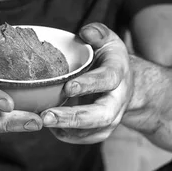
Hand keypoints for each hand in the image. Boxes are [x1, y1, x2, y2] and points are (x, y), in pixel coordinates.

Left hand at [39, 23, 133, 143]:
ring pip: (94, 130)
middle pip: (100, 115)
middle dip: (74, 117)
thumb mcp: (108, 40)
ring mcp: (112, 117)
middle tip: (47, 116)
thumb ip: (98, 33)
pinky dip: (69, 136)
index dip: (89, 84)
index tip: (68, 87)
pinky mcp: (103, 129)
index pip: (107, 80)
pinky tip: (51, 129)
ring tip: (43, 122)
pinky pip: (88, 138)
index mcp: (118, 74)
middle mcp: (118, 100)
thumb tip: (86, 32)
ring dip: (68, 129)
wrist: (127, 83)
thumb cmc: (110, 59)